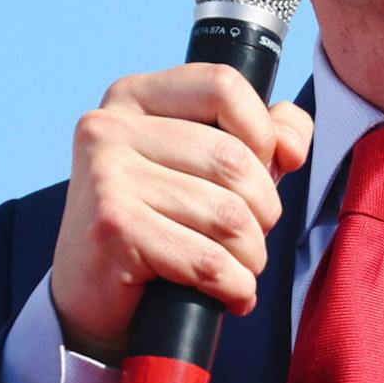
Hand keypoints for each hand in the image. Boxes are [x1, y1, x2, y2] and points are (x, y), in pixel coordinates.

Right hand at [51, 63, 313, 361]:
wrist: (91, 297)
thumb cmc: (158, 223)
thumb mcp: (204, 166)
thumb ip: (260, 134)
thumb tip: (291, 143)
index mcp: (134, 97)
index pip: (222, 85)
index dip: (262, 131)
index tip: (265, 169)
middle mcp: (110, 127)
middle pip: (233, 158)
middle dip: (263, 210)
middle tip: (250, 237)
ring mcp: (107, 177)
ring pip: (227, 214)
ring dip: (251, 255)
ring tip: (240, 268)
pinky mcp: (112, 230)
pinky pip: (207, 260)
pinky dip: (234, 285)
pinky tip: (230, 294)